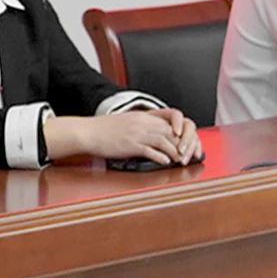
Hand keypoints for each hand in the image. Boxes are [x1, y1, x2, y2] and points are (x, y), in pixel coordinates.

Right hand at [50, 107, 195, 167]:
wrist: (88, 131)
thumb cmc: (104, 129)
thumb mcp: (127, 122)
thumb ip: (142, 126)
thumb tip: (155, 136)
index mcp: (143, 116)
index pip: (170, 120)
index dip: (182, 130)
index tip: (186, 141)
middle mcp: (142, 122)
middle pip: (170, 131)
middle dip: (182, 144)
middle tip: (189, 155)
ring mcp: (137, 133)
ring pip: (164, 140)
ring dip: (175, 152)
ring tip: (180, 160)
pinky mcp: (130, 144)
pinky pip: (150, 150)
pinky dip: (160, 157)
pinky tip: (165, 162)